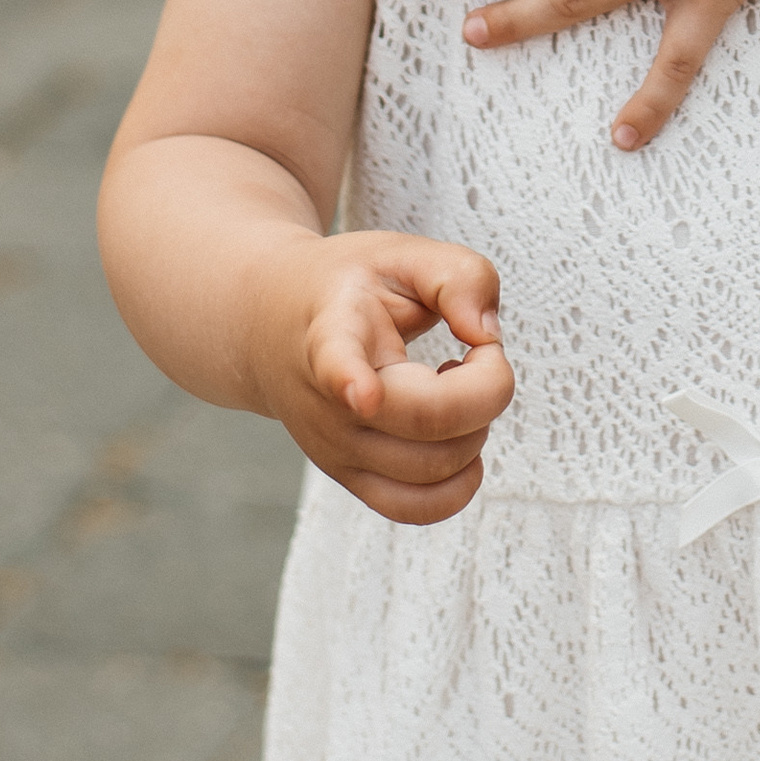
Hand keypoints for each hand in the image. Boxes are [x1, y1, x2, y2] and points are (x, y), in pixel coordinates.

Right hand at [244, 229, 513, 523]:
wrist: (272, 324)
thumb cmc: (347, 288)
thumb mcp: (401, 252)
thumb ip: (458, 276)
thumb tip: (487, 335)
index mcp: (333, 335)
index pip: (336, 366)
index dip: (351, 380)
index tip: (362, 392)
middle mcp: (329, 404)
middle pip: (427, 425)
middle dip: (486, 386)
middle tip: (479, 350)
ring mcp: (336, 451)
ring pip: (433, 472)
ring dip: (476, 428)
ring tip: (459, 385)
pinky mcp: (351, 479)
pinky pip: (417, 508)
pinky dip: (460, 480)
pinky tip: (458, 432)